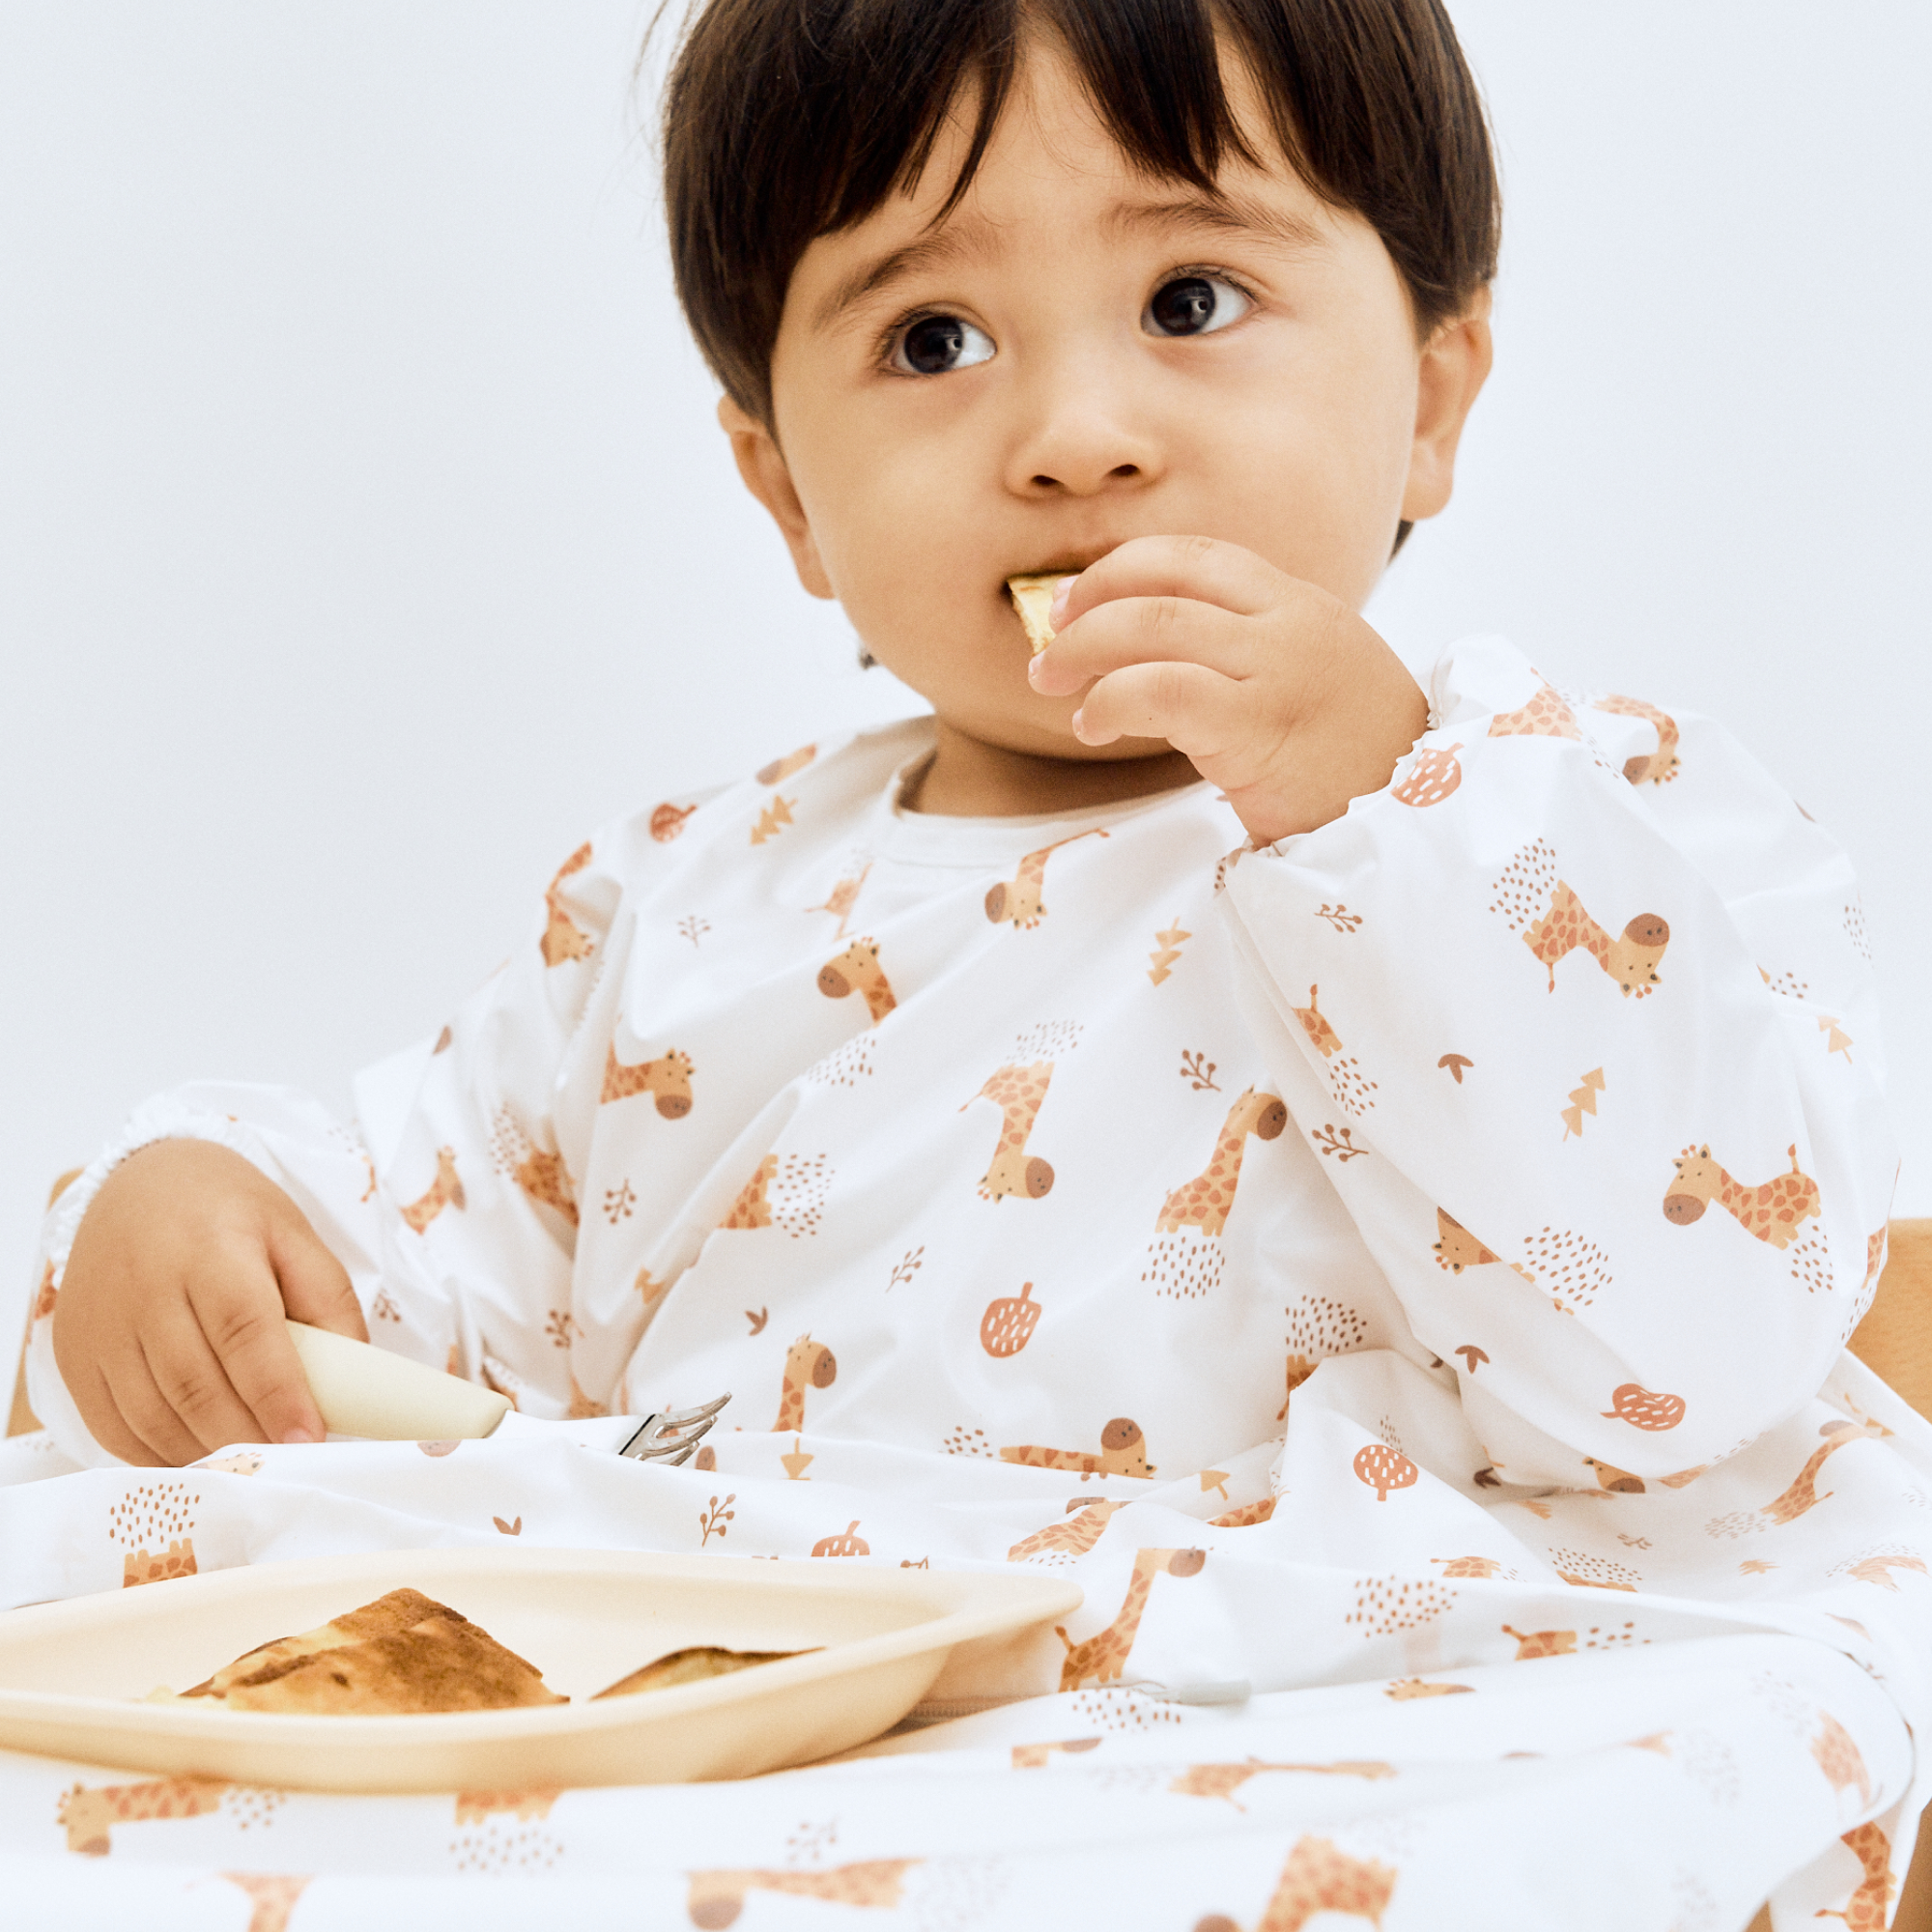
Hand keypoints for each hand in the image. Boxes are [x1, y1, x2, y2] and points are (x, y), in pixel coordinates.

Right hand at [53, 1139, 366, 1465]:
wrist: (139, 1184)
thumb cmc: (228, 1214)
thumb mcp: (293, 1235)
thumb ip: (328, 1300)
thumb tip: (352, 1376)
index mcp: (210, 1251)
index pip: (244, 1332)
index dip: (277, 1392)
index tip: (310, 1438)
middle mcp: (146, 1290)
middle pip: (196, 1385)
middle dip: (248, 1434)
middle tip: (290, 1461)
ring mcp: (103, 1327)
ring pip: (152, 1415)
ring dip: (206, 1452)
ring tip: (253, 1465)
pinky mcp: (76, 1357)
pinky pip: (113, 1427)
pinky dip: (158, 1455)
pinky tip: (200, 1458)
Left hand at [1027, 535, 1428, 844]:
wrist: (1419, 816)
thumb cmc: (1355, 761)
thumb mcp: (1311, 676)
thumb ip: (1250, 648)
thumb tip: (1156, 647)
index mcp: (1299, 603)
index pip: (1193, 555)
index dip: (1121, 568)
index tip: (1077, 600)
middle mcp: (1288, 623)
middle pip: (1162, 583)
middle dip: (1087, 607)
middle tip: (1049, 645)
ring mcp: (1275, 670)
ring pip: (1153, 628)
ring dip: (1084, 652)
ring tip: (1054, 686)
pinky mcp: (1258, 725)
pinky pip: (1161, 692)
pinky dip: (1109, 702)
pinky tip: (1093, 725)